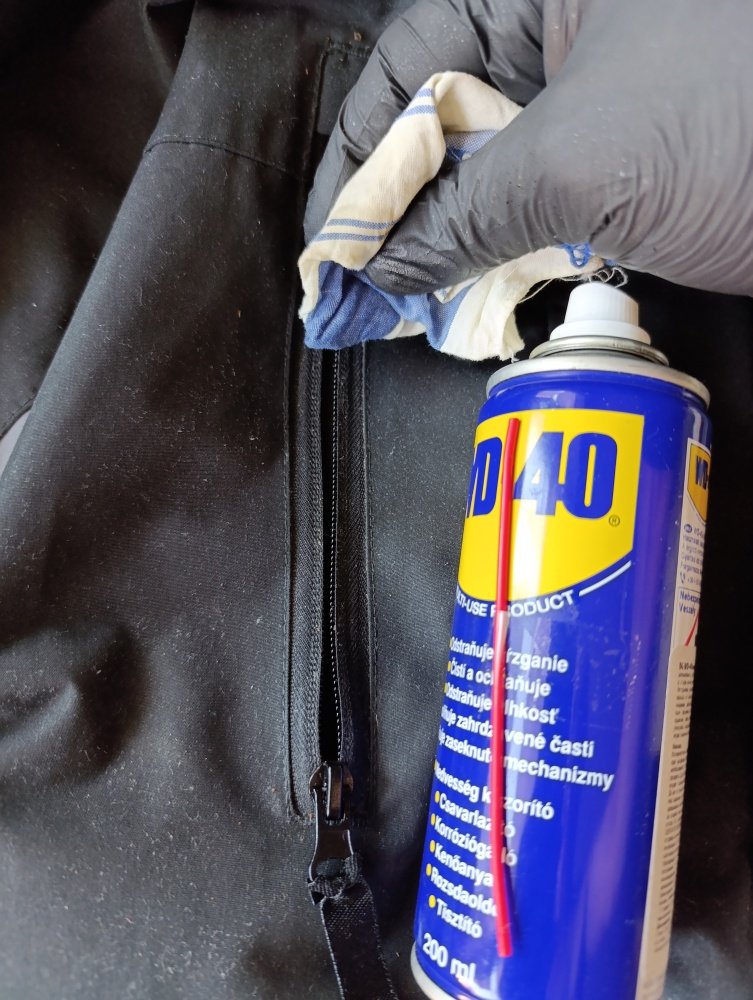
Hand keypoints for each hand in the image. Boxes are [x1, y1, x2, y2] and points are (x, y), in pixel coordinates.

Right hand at [305, 0, 752, 296]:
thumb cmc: (747, 124)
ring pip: (487, 175)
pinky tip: (467, 295)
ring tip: (401, 298)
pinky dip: (499, 258)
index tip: (328, 232)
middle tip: (357, 279)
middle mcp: (564, 42)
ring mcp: (595, 113)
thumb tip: (384, 260)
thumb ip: (466, 212)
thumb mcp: (583, 160)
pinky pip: (537, 214)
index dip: (359, 149)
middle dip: (395, 201)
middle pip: (442, 119)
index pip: (411, 57)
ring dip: (443, 240)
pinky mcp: (624, 176)